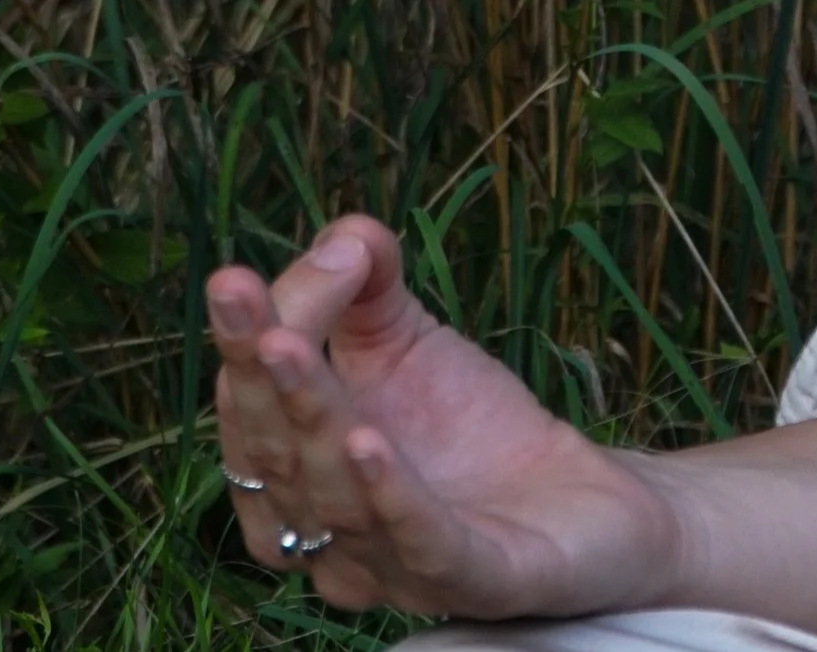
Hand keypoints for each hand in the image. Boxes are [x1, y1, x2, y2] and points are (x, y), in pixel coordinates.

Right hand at [207, 214, 682, 617]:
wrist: (582, 496)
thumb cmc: (472, 424)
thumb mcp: (410, 339)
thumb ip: (367, 281)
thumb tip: (344, 236)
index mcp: (300, 479)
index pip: (252, 416)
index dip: (243, 347)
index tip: (234, 277)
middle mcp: (334, 536)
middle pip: (280, 461)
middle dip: (261, 380)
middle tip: (243, 301)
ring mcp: (401, 567)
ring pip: (338, 503)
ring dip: (312, 420)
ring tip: (292, 347)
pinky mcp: (479, 580)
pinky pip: (424, 547)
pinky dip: (392, 496)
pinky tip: (368, 441)